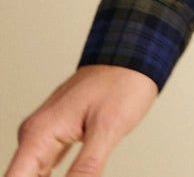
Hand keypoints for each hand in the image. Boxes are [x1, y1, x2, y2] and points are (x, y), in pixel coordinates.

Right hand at [5, 65, 156, 176]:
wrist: (134, 55)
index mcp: (40, 132)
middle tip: (80, 176)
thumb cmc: (124, 81)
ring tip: (79, 176)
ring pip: (33, 175)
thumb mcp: (108, 128)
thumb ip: (86, 168)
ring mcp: (46, 134)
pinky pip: (44, 168)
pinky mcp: (58, 135)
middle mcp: (36, 133)